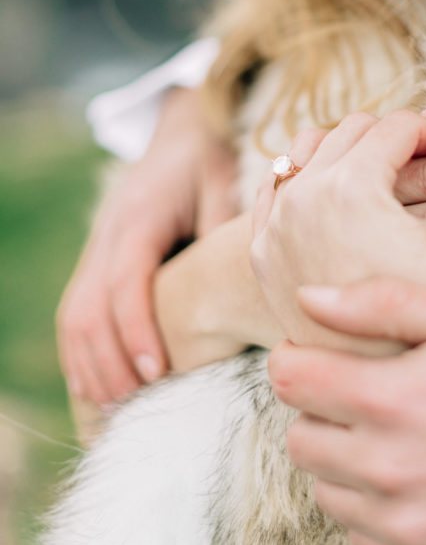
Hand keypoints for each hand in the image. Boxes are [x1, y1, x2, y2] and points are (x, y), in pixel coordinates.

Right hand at [57, 87, 238, 405]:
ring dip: (88, 366)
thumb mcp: (225, 181)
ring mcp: (96, 249)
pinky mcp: (97, 261)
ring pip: (74, 316)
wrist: (179, 132)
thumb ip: (222, 227)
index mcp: (140, 219)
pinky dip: (80, 353)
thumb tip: (232, 282)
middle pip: (88, 309)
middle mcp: (108, 236)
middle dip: (107, 363)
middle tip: (134, 408)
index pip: (126, 282)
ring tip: (112, 412)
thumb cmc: (209, 159)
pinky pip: (75, 312)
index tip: (156, 372)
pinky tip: (96, 389)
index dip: (136, 330)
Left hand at [251, 107, 425, 346]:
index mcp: (353, 185)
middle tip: (421, 165)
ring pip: (312, 147)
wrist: (370, 374)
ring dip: (350, 152)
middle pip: (354, 128)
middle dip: (392, 139)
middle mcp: (303, 193)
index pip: (398, 124)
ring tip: (384, 180)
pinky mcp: (261, 243)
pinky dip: (312, 179)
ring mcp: (275, 219)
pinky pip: (281, 184)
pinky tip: (343, 199)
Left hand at [268, 277, 425, 544]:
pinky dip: (373, 506)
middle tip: (366, 393)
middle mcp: (389, 471)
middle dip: (319, 410)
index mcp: (393, 401)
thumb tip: (309, 295)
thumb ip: (382, 303)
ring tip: (396, 435)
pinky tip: (416, 478)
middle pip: (300, 438)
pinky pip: (362, 534)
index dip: (298, 359)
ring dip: (344, 461)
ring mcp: (407, 527)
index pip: (289, 381)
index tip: (322, 355)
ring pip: (326, 490)